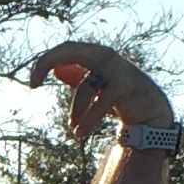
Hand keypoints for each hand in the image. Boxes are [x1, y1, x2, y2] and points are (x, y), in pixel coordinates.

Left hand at [23, 39, 176, 139]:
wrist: (151, 111)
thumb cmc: (121, 97)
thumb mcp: (96, 87)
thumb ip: (78, 77)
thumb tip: (57, 70)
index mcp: (96, 55)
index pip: (65, 49)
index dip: (46, 60)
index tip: (32, 84)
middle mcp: (105, 56)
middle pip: (70, 50)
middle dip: (47, 61)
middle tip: (32, 83)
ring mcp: (117, 69)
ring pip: (85, 87)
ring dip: (76, 110)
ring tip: (73, 128)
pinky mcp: (125, 86)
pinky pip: (100, 102)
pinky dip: (88, 119)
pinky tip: (79, 134)